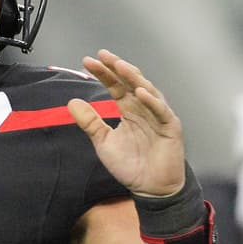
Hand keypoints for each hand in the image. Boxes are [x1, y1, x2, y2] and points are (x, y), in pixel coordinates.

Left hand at [68, 49, 185, 196]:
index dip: (103, 73)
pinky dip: (151, 101)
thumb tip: (72, 102)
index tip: (88, 61)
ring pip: (147, 91)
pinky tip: (139, 92)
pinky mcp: (170, 127)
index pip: (115, 86)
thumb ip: (90, 122)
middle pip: (130, 82)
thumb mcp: (104, 142)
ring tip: (120, 66)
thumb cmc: (131, 165)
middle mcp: (144, 108)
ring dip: (134, 78)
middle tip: (103, 55)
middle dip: (117, 68)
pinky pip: (161, 111)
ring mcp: (158, 116)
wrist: (150, 188)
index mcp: (129, 109)